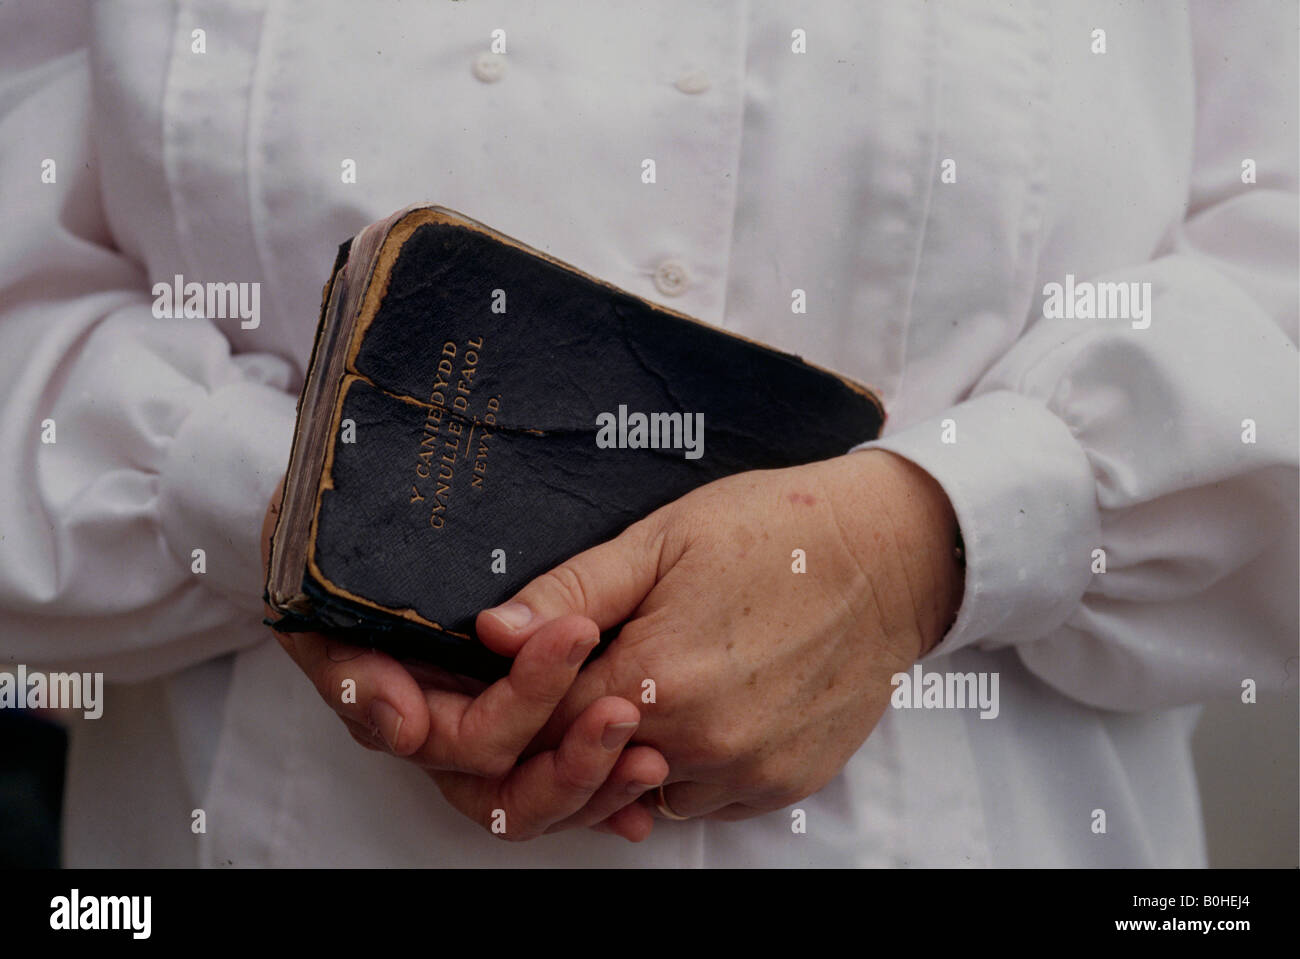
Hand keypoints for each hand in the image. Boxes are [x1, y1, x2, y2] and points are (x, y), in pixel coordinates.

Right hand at [260, 482, 668, 841]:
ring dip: (589, 783)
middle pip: (499, 784)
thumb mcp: (320, 575)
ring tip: (648, 762)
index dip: (524, 700)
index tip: (578, 634)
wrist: (334, 494)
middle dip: (567, 764)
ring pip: (524, 792)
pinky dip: (592, 789)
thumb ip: (349, 659)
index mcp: (382, 690)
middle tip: (623, 714)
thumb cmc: (325, 523)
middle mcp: (423, 717)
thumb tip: (399, 729)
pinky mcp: (499, 707)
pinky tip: (643, 807)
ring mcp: (460, 714)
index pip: (461, 735)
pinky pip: (544, 769)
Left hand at [475, 449, 962, 824]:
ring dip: (626, 753)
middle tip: (588, 678)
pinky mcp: (784, 783)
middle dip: (568, 733)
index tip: (524, 679)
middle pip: (589, 767)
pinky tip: (699, 708)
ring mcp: (747, 769)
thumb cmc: (773, 532)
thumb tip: (492, 632)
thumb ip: (570, 593)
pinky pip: (704, 798)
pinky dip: (686, 766)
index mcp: (656, 676)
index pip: (542, 728)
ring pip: (643, 790)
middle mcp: (701, 741)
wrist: (889, 555)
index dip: (519, 705)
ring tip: (650, 684)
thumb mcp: (659, 540)